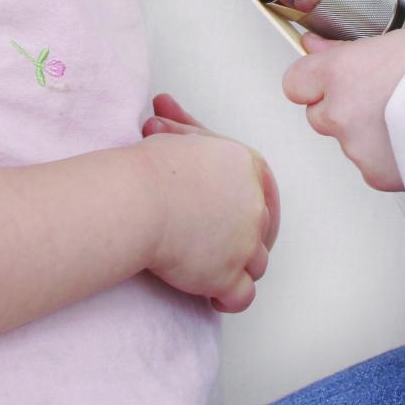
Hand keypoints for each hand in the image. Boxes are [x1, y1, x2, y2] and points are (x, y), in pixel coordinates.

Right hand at [134, 101, 277, 313]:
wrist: (139, 200)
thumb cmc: (149, 168)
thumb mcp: (174, 137)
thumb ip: (183, 130)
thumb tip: (164, 105)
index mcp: (249, 168)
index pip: (265, 189)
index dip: (257, 206)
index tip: (247, 216)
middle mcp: (255, 205)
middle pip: (262, 227)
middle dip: (243, 237)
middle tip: (221, 245)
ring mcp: (246, 242)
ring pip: (257, 262)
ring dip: (238, 266)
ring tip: (213, 269)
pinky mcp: (229, 275)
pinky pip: (242, 295)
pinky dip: (230, 298)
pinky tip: (215, 297)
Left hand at [281, 29, 404, 191]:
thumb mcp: (396, 42)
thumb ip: (344, 48)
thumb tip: (315, 45)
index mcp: (340, 73)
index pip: (295, 82)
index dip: (313, 82)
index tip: (328, 78)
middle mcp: (340, 111)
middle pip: (319, 115)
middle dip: (341, 109)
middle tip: (379, 98)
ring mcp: (355, 147)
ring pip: (348, 142)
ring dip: (368, 135)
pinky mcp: (375, 175)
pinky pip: (371, 166)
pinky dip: (388, 157)